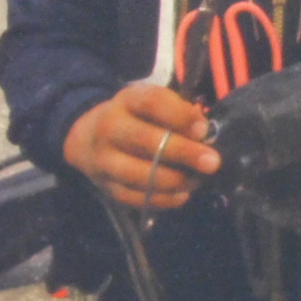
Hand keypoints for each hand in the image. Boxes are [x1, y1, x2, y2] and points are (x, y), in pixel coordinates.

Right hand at [63, 84, 217, 209]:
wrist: (87, 138)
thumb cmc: (135, 117)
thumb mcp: (153, 103)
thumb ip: (179, 111)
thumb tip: (203, 131)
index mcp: (127, 101)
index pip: (152, 103)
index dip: (180, 116)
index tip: (204, 130)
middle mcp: (109, 128)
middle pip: (146, 140)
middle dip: (183, 152)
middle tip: (212, 162)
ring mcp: (103, 159)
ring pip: (139, 173)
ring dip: (174, 180)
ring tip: (198, 180)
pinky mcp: (105, 185)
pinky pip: (134, 196)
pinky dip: (162, 199)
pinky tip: (182, 194)